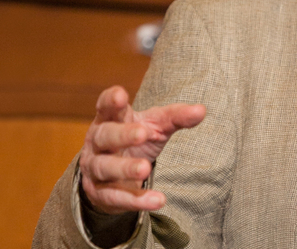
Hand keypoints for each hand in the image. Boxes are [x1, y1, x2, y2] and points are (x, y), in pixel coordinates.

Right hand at [79, 86, 205, 213]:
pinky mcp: (99, 193)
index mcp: (110, 119)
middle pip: (105, 135)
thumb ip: (176, 117)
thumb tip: (201, 110)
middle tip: (142, 133)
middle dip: (122, 134)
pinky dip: (135, 199)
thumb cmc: (136, 140)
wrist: (113, 176)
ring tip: (146, 169)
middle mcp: (97, 142)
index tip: (120, 95)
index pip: (105, 106)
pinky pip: (115, 197)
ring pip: (105, 167)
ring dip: (125, 168)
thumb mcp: (156, 126)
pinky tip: (157, 200)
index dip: (110, 101)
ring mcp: (95, 167)